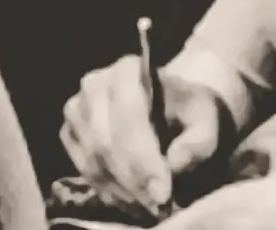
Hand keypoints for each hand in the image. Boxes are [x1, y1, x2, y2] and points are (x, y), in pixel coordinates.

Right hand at [61, 56, 223, 213]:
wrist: (170, 105)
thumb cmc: (189, 110)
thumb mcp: (207, 120)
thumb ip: (198, 141)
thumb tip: (175, 163)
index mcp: (129, 70)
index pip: (130, 118)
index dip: (144, 159)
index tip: (164, 193)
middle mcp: (94, 84)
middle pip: (106, 143)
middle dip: (133, 181)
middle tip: (157, 206)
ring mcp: (76, 109)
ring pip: (93, 160)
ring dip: (121, 190)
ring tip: (148, 207)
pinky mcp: (69, 133)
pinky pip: (83, 169)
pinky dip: (107, 190)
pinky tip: (131, 200)